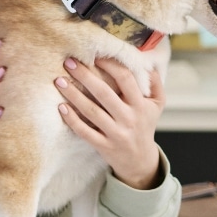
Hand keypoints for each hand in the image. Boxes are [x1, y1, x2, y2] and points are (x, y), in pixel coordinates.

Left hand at [54, 57, 163, 189]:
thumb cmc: (145, 125)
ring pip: (91, 112)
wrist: (140, 160)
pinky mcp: (104, 146)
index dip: (110, 65)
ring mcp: (116, 133)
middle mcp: (129, 118)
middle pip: (104, 93)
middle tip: (69, 62)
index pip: (125, 79)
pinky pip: (85, 132)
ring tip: (59, 81)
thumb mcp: (157, 105)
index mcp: (141, 105)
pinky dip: (72, 120)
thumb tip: (147, 61)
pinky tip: (61, 107)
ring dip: (73, 95)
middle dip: (85, 76)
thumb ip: (155, 83)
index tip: (95, 56)